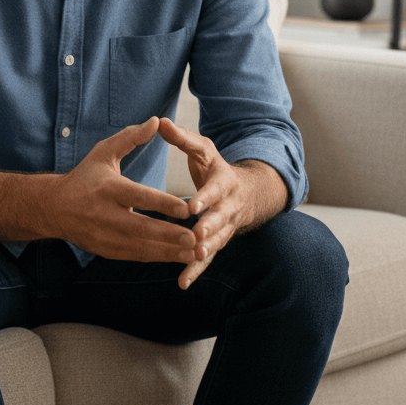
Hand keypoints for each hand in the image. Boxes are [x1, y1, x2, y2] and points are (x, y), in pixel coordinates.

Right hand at [51, 118, 195, 262]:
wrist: (53, 208)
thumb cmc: (84, 177)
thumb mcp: (103, 153)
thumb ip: (130, 138)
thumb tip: (157, 121)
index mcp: (108, 188)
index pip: (139, 197)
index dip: (163, 204)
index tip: (186, 209)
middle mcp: (105, 214)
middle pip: (142, 228)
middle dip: (169, 235)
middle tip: (195, 237)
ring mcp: (105, 236)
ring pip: (141, 247)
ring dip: (169, 252)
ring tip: (194, 253)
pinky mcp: (106, 250)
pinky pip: (136, 256)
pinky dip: (158, 258)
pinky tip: (179, 257)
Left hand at [157, 118, 286, 289]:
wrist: (246, 192)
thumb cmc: (215, 167)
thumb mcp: (203, 149)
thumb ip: (182, 138)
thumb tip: (159, 121)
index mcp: (223, 182)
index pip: (215, 190)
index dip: (206, 198)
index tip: (192, 206)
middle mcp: (228, 207)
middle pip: (220, 219)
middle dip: (209, 227)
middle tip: (196, 235)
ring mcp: (225, 227)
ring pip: (217, 241)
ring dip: (205, 251)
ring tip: (193, 259)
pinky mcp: (217, 242)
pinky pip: (208, 258)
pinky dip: (195, 270)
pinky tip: (182, 282)